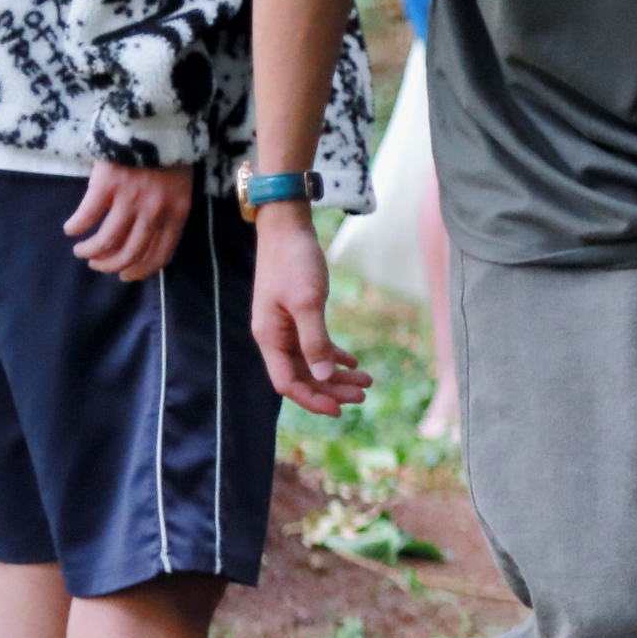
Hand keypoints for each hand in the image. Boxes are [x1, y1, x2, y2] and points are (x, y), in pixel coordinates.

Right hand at [64, 161, 191, 282]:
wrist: (158, 119)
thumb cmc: (170, 153)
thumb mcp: (180, 187)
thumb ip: (167, 212)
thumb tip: (146, 239)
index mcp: (177, 214)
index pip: (159, 255)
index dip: (140, 271)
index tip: (125, 275)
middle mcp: (155, 212)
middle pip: (131, 253)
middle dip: (112, 265)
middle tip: (97, 264)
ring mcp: (130, 199)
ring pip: (107, 241)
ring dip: (91, 251)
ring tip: (81, 250)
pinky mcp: (107, 184)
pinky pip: (87, 215)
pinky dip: (76, 227)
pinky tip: (70, 228)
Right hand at [249, 208, 369, 414]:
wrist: (287, 228)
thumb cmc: (294, 261)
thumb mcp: (307, 301)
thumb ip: (314, 340)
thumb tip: (324, 376)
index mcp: (270, 337)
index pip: (287, 383)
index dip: (312, 399)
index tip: (340, 409)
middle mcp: (275, 337)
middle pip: (302, 376)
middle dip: (331, 389)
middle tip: (364, 395)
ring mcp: (286, 327)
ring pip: (311, 362)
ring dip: (336, 375)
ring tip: (366, 381)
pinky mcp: (298, 315)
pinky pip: (315, 344)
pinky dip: (334, 355)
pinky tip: (354, 362)